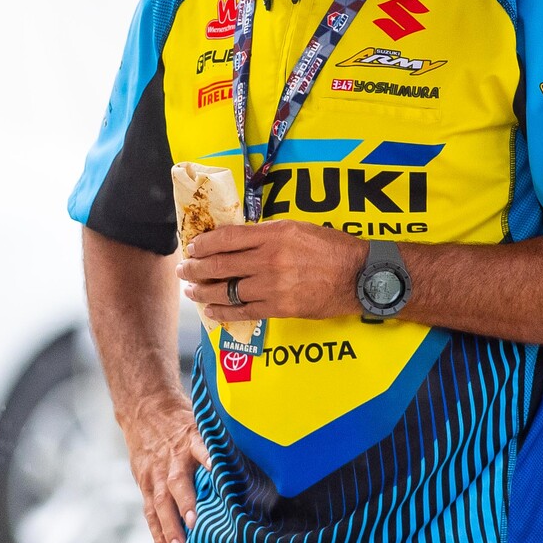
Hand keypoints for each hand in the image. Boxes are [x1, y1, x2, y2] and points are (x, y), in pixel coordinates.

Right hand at [119, 395, 210, 542]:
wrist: (145, 412)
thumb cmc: (183, 424)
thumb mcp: (202, 423)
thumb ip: (223, 444)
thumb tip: (266, 460)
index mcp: (191, 441)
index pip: (202, 449)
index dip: (209, 459)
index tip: (218, 469)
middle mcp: (172, 460)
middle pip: (177, 482)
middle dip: (185, 503)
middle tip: (194, 523)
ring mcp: (156, 475)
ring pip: (161, 503)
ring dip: (170, 528)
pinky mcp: (145, 486)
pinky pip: (150, 513)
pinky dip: (158, 536)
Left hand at [178, 222, 364, 322]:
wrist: (358, 275)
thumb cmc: (331, 248)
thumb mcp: (298, 228)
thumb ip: (267, 234)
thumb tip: (237, 241)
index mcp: (273, 234)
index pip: (226, 238)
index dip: (203, 244)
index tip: (192, 247)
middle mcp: (269, 259)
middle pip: (220, 265)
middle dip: (195, 269)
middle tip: (184, 270)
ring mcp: (273, 286)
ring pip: (226, 291)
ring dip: (203, 292)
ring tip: (191, 292)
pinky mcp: (280, 308)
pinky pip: (243, 312)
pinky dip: (223, 313)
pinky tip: (212, 311)